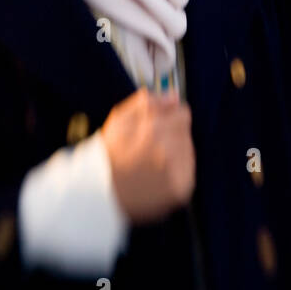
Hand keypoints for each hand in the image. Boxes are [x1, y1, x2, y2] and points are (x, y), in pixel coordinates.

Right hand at [101, 87, 194, 224]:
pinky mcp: (181, 189)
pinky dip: (177, 170)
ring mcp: (177, 172)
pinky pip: (188, 170)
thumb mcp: (120, 119)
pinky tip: (158, 174)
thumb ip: (148, 102)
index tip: (159, 125)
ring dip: (175, 152)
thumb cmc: (110, 155)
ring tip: (151, 161)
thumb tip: (173, 96)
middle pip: (186, 131)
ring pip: (188, 150)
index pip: (183, 113)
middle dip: (171, 134)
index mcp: (155, 130)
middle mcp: (170, 151)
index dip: (170, 117)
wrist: (102, 194)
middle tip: (149, 147)